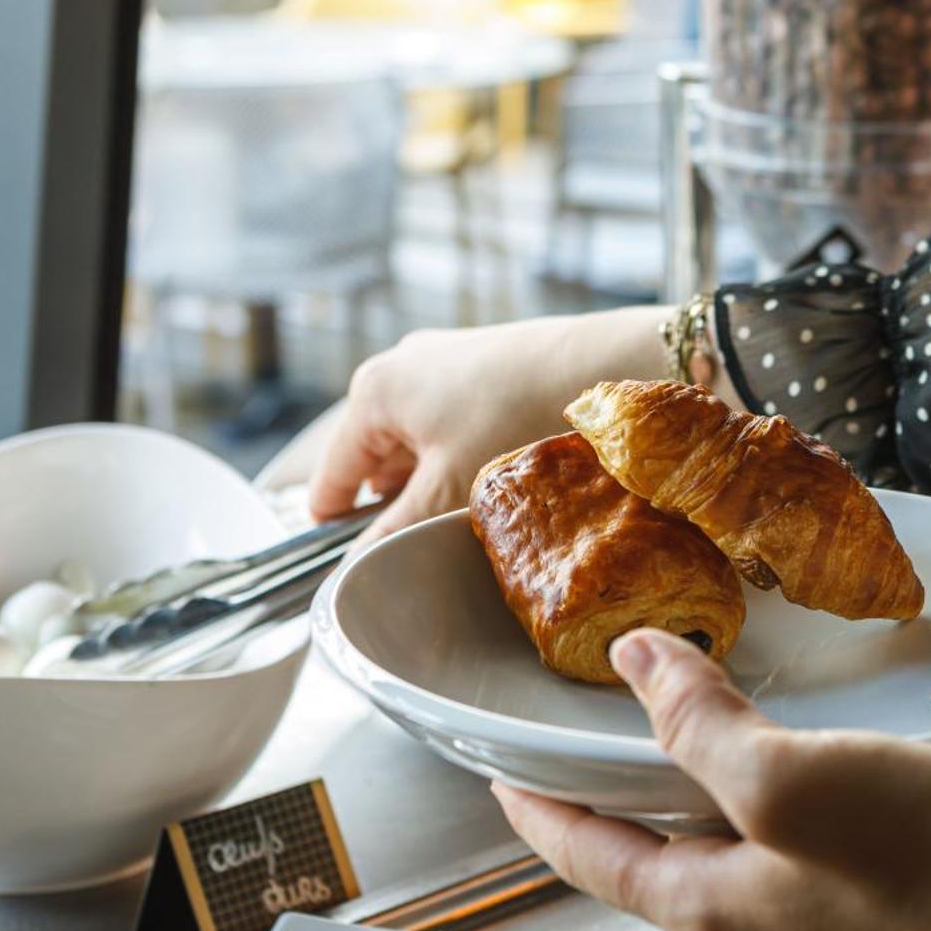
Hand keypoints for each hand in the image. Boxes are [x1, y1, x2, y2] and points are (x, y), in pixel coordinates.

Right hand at [308, 307, 669, 535]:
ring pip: (416, 443)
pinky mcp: (480, 365)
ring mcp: (440, 362)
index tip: (352, 569)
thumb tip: (360, 567)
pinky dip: (458, 458)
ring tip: (462, 518)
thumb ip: (396, 530)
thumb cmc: (515, 419)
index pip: (331, 476)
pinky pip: (449, 424)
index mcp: (372, 394)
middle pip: (373, 459)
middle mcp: (397, 369)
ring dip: (431, 483)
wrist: (599, 364)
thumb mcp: (447, 489)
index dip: (335, 528)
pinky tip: (490, 484)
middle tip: (422, 547)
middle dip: (394, 505)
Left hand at [494, 630, 930, 930]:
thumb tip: (636, 662)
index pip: (587, 858)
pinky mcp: (875, 897)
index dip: (534, 811)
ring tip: (681, 725)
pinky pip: (791, 842)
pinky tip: (792, 752)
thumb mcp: (782, 775)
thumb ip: (698, 724)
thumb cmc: (915, 853)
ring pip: (724, 848)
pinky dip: (767, 793)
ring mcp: (816, 918)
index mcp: (707, 906)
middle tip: (585, 736)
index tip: (498, 773)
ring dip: (693, 791)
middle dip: (612, 800)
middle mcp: (752, 925)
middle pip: (650, 857)